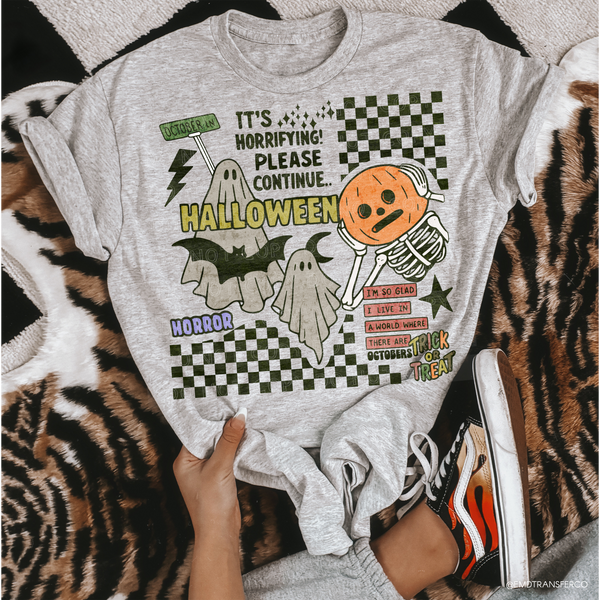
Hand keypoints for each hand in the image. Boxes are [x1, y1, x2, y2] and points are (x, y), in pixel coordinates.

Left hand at [174, 411, 246, 599]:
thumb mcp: (220, 467)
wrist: (220, 533)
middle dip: (223, 427)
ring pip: (218, 446)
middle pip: (208, 437)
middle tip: (237, 410)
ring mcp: (205, 471)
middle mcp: (191, 464)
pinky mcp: (218, 476)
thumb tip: (238, 416)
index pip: (196, 432)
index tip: (225, 406)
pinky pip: (226, 456)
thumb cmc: (211, 504)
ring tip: (243, 421)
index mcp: (183, 460)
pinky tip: (244, 440)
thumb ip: (229, 440)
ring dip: (230, 438)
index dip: (211, 419)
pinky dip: (234, 449)